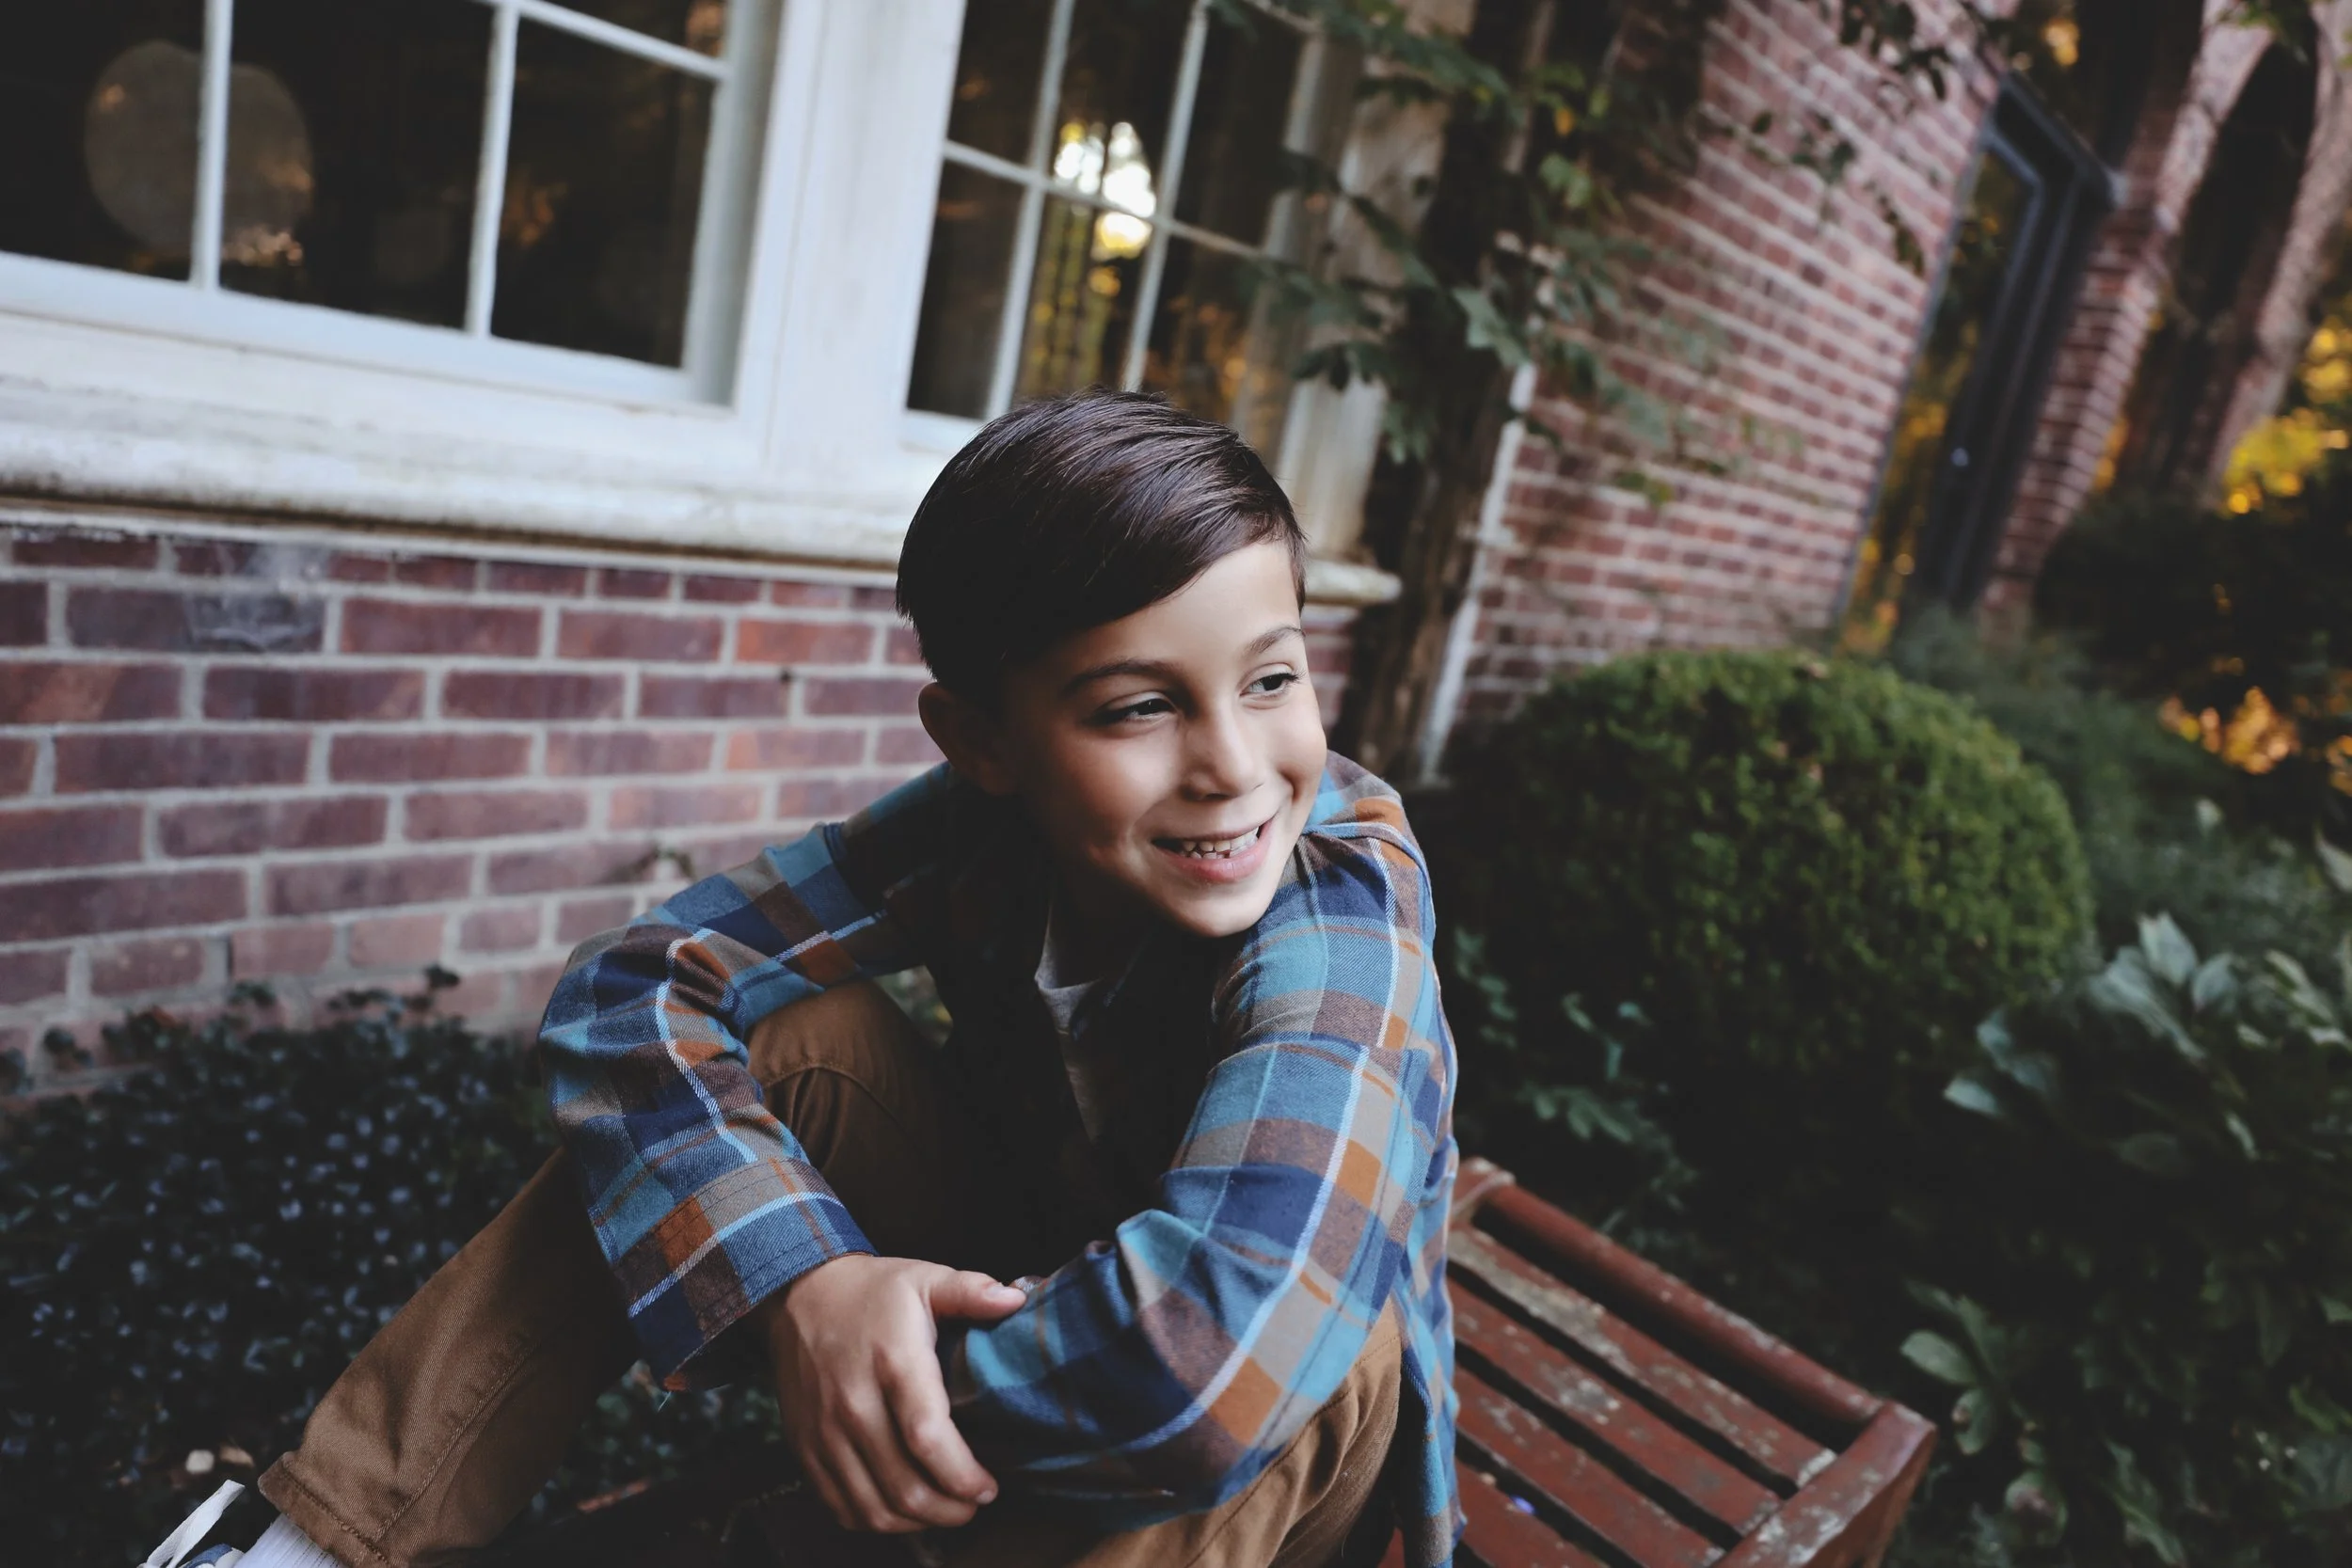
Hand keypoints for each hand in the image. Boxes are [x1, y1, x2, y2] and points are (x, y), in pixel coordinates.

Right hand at [761, 1254, 1026, 1532]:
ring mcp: (824, 1431)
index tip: (989, 1486)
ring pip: (873, 1507)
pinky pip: (840, 1506)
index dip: (962, 1475)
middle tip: (975, 1504)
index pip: (927, 1437)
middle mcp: (854, 1403)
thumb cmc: (873, 1293)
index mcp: (893, 1362)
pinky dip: (876, 1520)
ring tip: (945, 1511)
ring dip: (917, 1522)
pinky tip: (902, 1510)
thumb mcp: (924, 1278)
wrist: (799, 1297)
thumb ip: (971, 1290)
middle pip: (903, 1486)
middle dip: (950, 1509)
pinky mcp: (805, 1448)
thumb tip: (1016, 1300)